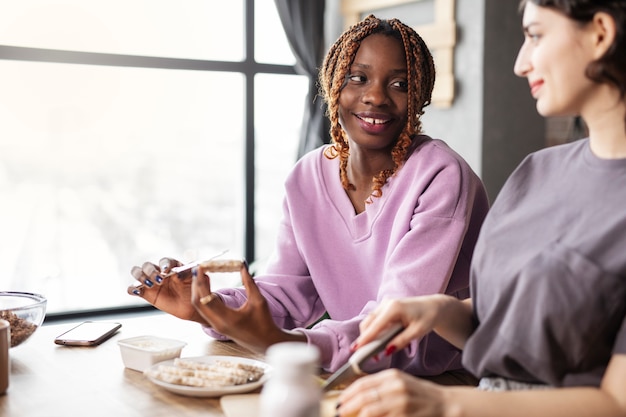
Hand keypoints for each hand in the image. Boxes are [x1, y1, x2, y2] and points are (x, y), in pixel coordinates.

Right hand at [127, 257, 206, 323]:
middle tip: (159, 280)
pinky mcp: (146, 293)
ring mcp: (151, 282)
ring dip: (140, 276)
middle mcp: (160, 272)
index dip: (165, 264)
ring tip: (150, 285)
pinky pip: (133, 288)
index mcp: (173, 266)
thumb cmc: (194, 290)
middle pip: (148, 265)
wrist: (191, 306)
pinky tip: (137, 291)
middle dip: (151, 271)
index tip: (167, 271)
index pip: (165, 261)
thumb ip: (193, 274)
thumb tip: (184, 271)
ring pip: (138, 272)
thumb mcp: (198, 280)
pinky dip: (131, 288)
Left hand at [190, 262, 305, 352]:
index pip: (207, 298)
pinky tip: (207, 287)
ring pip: (199, 307)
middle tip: (199, 269)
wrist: (266, 342)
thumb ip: (249, 282)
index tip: (201, 267)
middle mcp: (218, 324)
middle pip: (198, 303)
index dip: (201, 281)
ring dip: (198, 291)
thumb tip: (242, 265)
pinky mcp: (217, 326)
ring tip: (201, 276)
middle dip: (196, 284)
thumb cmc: (264, 322)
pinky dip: (203, 297)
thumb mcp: (258, 300)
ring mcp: (216, 326)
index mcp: (227, 318)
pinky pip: (204, 310)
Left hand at [337, 369, 445, 416]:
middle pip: (363, 396)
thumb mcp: (400, 383)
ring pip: (369, 409)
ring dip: (356, 415)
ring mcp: (400, 401)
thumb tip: (357, 395)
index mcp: (392, 376)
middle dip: (347, 406)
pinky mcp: (404, 414)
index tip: (339, 401)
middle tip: (338, 412)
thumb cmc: (422, 396)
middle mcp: (395, 386)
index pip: (363, 383)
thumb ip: (381, 386)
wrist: (446, 405)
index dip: (348, 393)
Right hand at [352, 295, 448, 353]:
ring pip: (369, 322)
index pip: (375, 325)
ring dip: (368, 336)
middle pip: (368, 323)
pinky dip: (373, 331)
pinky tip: (378, 342)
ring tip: (373, 352)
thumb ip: (401, 341)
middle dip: (365, 339)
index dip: (365, 338)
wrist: (434, 306)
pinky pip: (375, 321)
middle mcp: (386, 304)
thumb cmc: (428, 317)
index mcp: (394, 308)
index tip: (356, 349)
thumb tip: (386, 351)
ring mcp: (384, 304)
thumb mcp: (417, 331)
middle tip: (367, 355)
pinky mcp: (385, 308)